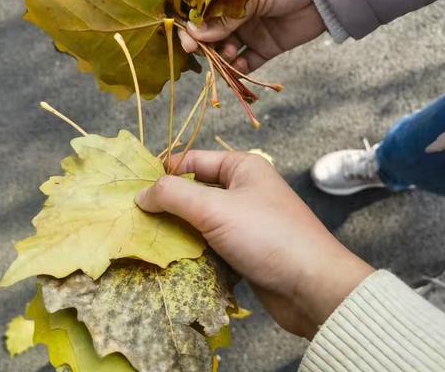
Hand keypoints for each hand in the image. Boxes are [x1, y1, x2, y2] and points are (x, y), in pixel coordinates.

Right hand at [136, 151, 373, 338]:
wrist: (311, 287)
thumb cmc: (265, 235)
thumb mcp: (214, 208)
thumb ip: (174, 195)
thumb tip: (141, 194)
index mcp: (241, 167)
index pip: (192, 160)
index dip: (163, 171)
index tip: (134, 189)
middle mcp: (243, 189)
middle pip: (195, 190)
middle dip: (168, 203)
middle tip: (136, 218)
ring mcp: (245, 220)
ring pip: (201, 219)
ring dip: (179, 229)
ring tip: (148, 239)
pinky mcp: (245, 247)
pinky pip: (211, 241)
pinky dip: (194, 248)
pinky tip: (174, 258)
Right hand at [179, 0, 325, 73]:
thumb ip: (225, 16)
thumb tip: (195, 33)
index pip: (202, 13)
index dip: (193, 28)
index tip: (188, 40)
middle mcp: (235, 15)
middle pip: (212, 36)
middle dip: (206, 46)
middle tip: (204, 51)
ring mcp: (250, 32)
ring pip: (227, 51)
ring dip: (223, 57)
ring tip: (229, 54)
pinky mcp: (266, 48)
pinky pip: (248, 64)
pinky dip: (240, 70)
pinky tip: (238, 68)